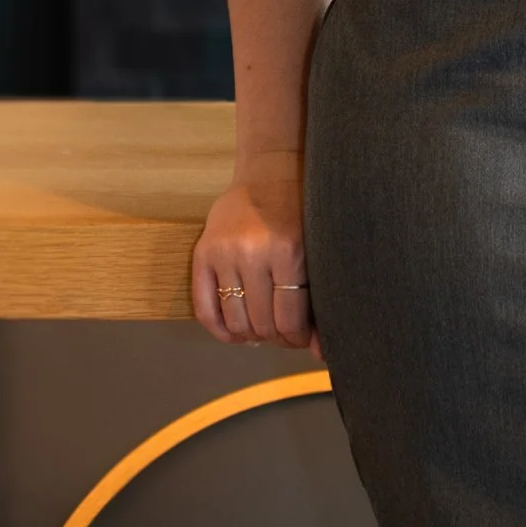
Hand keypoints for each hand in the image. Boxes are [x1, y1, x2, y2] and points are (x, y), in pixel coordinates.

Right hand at [193, 160, 314, 351]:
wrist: (271, 172)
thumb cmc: (302, 213)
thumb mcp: (316, 251)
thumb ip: (319, 300)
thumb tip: (323, 354)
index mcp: (290, 252)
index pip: (289, 320)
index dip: (296, 340)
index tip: (301, 339)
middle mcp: (253, 252)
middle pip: (262, 323)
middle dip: (276, 338)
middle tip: (284, 335)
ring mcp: (224, 253)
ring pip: (235, 320)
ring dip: (250, 335)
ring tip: (262, 330)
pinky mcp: (202, 252)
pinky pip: (204, 307)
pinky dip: (220, 329)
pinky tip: (235, 333)